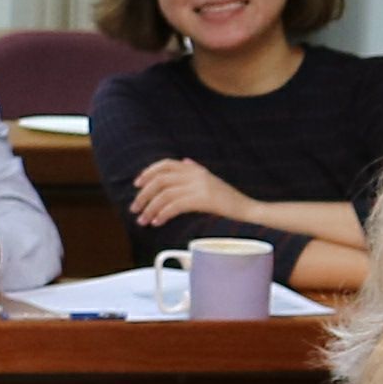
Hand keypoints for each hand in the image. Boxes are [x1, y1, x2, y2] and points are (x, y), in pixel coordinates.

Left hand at [124, 158, 240, 231]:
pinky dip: (162, 214)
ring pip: (164, 195)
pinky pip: (175, 206)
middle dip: (143, 195)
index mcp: (195, 169)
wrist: (248, 209)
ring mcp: (199, 186)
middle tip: (134, 209)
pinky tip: (157, 222)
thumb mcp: (211, 180)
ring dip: (150, 209)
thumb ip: (196, 170)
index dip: (148, 173)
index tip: (137, 185)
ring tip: (143, 221)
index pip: (165, 164)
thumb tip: (184, 161)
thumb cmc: (229, 198)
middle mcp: (195, 174)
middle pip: (160, 180)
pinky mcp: (202, 199)